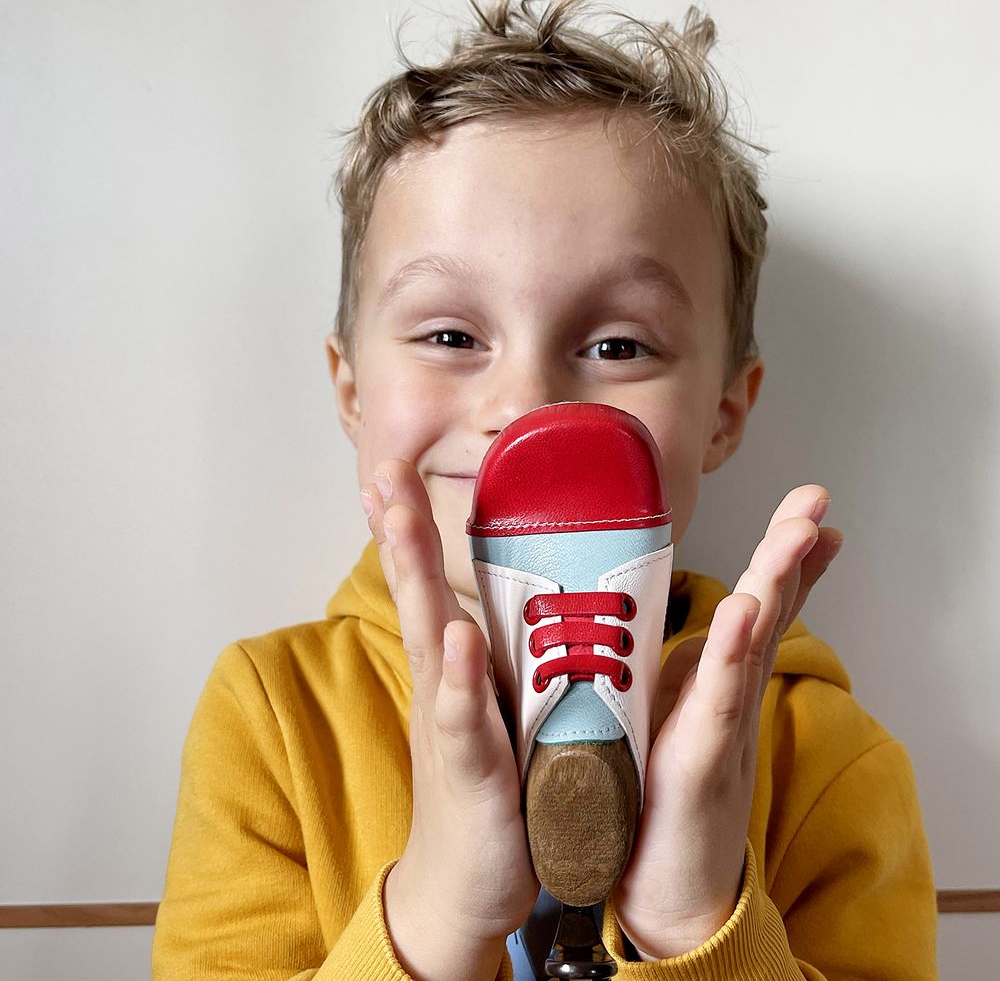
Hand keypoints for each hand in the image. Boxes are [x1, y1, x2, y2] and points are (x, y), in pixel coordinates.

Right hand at [360, 460, 537, 980]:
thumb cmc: (485, 786)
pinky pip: (463, 718)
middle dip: (400, 528)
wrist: (465, 881)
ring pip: (428, 638)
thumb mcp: (492, 707)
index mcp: (451, 666)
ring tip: (401, 521)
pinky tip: (457, 640)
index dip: (410, 528)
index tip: (394, 472)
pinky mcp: (471, 770)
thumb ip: (498, 656)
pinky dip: (459, 679)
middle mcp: (440, 683)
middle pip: (415, 593)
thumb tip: (514, 605)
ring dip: (415, 577)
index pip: (424, 584)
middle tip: (385, 471)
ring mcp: (449, 724)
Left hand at [613, 484, 842, 959]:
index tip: (807, 512)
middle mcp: (727, 698)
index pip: (756, 608)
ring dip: (775, 585)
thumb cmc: (663, 804)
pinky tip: (744, 613)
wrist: (668, 891)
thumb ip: (683, 676)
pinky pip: (717, 701)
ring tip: (797, 533)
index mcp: (716, 682)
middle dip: (791, 553)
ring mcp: (718, 728)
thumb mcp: (674, 719)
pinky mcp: (696, 762)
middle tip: (816, 502)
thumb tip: (689, 632)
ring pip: (750, 645)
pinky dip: (728, 655)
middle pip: (766, 612)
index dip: (782, 560)